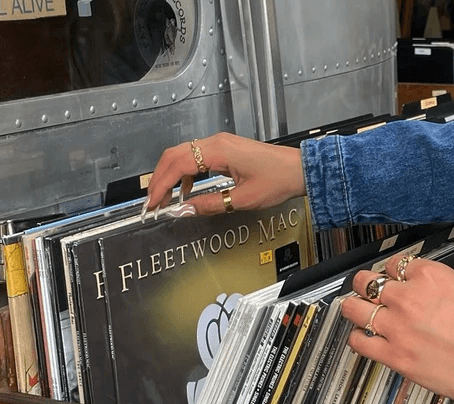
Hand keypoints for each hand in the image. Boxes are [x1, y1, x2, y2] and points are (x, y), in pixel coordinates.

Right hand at [145, 132, 305, 214]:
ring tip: (166, 199)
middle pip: (174, 156)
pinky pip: (196, 158)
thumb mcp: (242, 199)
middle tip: (152, 202)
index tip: (152, 203)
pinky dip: (185, 173)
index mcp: (218, 151)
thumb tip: (185, 211)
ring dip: (170, 176)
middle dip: (159, 179)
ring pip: (183, 155)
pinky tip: (186, 191)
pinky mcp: (225, 150)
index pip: (177, 165)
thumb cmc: (278, 180)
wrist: (300, 170)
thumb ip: (210, 204)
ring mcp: (220, 144)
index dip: (161, 185)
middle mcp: (216, 143)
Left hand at [341, 254, 453, 403]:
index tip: (392, 277)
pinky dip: (356, 338)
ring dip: (353, 307)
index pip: (396, 264)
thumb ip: (447, 285)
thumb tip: (434, 287)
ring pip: (354, 308)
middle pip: (367, 281)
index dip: (393, 271)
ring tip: (355, 308)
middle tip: (365, 288)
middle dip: (365, 283)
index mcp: (431, 278)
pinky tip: (361, 337)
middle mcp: (409, 299)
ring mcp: (398, 327)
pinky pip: (359, 342)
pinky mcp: (394, 355)